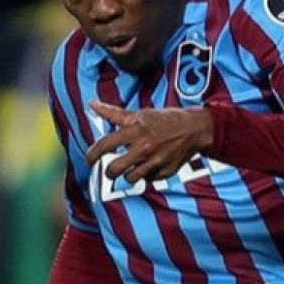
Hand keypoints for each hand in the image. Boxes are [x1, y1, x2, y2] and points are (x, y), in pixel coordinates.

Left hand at [84, 101, 213, 183]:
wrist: (194, 129)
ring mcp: (155, 161)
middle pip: (114, 170)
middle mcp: (143, 147)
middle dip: (108, 172)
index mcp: (134, 131)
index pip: (104, 145)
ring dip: (127, 174)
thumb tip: (92, 104)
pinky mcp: (165, 172)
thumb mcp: (139, 114)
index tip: (89, 159)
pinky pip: (147, 180)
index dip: (92, 154)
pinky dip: (145, 174)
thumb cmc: (164, 120)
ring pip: (129, 178)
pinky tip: (149, 165)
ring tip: (131, 166)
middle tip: (109, 169)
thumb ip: (113, 113)